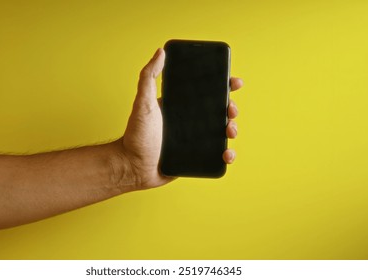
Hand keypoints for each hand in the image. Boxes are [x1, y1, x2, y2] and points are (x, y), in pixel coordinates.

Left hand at [119, 48, 242, 188]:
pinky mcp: (196, 157)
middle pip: (219, 111)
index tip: (234, 82)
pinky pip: (217, 154)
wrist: (134, 167)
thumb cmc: (136, 135)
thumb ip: (148, 76)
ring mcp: (194, 140)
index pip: (205, 92)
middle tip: (230, 110)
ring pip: (222, 132)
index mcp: (180, 106)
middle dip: (231, 108)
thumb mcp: (143, 102)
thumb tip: (160, 52)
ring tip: (230, 131)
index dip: (223, 86)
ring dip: (232, 130)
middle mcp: (189, 121)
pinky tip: (226, 155)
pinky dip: (227, 155)